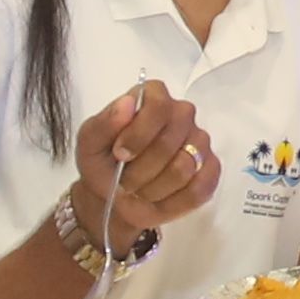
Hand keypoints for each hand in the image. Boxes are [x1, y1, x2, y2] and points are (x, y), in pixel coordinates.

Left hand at [70, 84, 215, 254]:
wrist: (114, 197)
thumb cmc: (102, 162)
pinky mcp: (210, 170)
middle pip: (170, 142)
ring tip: (139, 190)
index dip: (138, 135)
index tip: (119, 154)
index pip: (158, 107)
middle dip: (141, 170)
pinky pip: (200, 188)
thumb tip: (127, 104)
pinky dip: (173, 201)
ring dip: (153, 188)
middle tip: (124, 181)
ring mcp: (199, 141)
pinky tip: (159, 198)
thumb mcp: (89, 144)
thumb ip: (104, 123)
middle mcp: (182, 113)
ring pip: (183, 168)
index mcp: (153, 97)